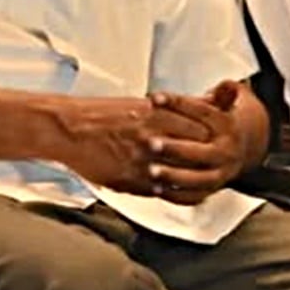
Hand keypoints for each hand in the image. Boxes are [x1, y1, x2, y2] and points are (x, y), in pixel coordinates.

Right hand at [52, 96, 213, 197]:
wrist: (70, 129)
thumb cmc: (104, 114)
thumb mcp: (143, 103)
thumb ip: (177, 106)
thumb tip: (209, 99)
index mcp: (156, 115)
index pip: (200, 128)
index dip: (213, 136)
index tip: (219, 139)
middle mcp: (151, 137)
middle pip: (194, 152)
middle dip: (206, 157)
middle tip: (215, 160)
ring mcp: (141, 161)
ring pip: (178, 174)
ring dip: (190, 176)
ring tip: (199, 177)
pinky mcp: (129, 180)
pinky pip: (158, 190)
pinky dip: (169, 190)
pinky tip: (175, 189)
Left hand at [143, 90, 247, 205]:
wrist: (242, 149)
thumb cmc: (222, 123)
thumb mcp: (225, 104)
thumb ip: (223, 94)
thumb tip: (228, 85)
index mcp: (228, 126)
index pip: (203, 112)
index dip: (178, 103)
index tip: (154, 98)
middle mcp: (226, 152)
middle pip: (201, 152)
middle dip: (175, 148)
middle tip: (151, 143)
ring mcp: (220, 173)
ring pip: (198, 179)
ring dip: (174, 176)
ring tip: (152, 170)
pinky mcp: (212, 189)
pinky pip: (194, 196)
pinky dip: (175, 195)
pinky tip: (157, 189)